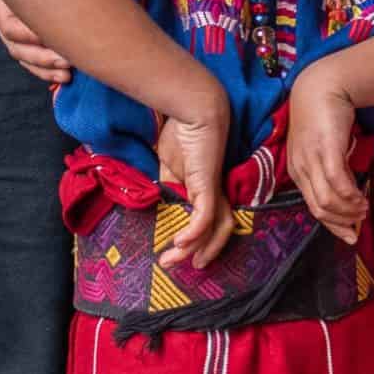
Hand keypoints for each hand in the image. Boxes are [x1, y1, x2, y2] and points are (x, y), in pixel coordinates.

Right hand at [0, 0, 72, 86]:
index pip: (9, 27)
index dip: (32, 38)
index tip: (58, 42)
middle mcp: (3, 9)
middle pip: (14, 45)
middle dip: (41, 57)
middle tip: (68, 62)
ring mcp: (13, 22)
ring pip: (20, 55)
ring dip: (44, 67)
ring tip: (67, 72)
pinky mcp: (25, 33)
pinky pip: (27, 58)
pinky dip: (43, 69)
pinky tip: (62, 76)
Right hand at [153, 95, 235, 271]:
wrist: (193, 108)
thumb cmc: (181, 132)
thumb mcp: (168, 165)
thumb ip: (168, 185)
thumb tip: (156, 200)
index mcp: (205, 188)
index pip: (208, 221)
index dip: (197, 240)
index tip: (176, 252)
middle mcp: (214, 191)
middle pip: (217, 230)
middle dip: (199, 252)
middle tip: (176, 265)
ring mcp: (213, 188)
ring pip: (215, 228)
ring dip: (198, 248)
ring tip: (176, 259)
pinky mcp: (208, 183)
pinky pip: (206, 215)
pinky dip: (195, 232)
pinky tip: (180, 243)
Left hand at [285, 62, 369, 244]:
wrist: (322, 85)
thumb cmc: (323, 117)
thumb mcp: (323, 147)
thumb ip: (330, 169)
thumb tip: (347, 192)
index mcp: (298, 170)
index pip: (313, 207)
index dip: (333, 225)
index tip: (350, 235)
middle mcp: (300, 168)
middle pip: (319, 208)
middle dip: (342, 221)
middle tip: (361, 222)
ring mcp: (311, 159)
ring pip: (327, 201)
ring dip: (348, 210)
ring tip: (364, 209)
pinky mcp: (326, 150)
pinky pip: (337, 183)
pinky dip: (350, 196)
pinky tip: (362, 198)